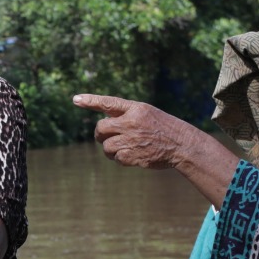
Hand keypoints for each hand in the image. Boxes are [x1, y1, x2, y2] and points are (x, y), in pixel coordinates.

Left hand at [74, 93, 194, 170]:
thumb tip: (103, 121)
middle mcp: (132, 122)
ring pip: (106, 146)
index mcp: (136, 109)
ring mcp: (132, 139)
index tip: (75, 99)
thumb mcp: (147, 113)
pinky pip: (116, 158)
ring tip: (122, 148)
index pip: (109, 103)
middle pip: (101, 128)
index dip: (91, 101)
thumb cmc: (163, 128)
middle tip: (105, 137)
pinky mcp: (133, 155)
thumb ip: (126, 115)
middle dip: (100, 134)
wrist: (182, 144)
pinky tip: (130, 155)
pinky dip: (120, 159)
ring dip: (110, 149)